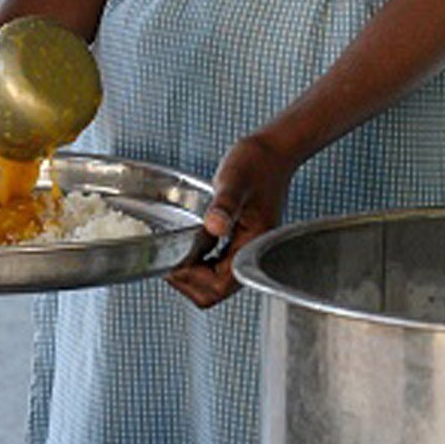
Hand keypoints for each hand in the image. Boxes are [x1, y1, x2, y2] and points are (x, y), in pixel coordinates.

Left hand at [167, 134, 295, 308]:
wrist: (273, 153)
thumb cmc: (257, 163)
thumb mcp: (235, 180)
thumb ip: (224, 205)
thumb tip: (214, 227)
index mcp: (253, 246)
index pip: (218, 286)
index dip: (191, 278)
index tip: (174, 258)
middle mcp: (251, 254)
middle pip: (214, 291)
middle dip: (189, 279)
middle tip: (171, 256)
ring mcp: (246, 250)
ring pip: (215, 282)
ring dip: (193, 271)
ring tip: (178, 249)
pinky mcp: (241, 242)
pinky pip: (218, 265)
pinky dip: (200, 260)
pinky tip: (191, 241)